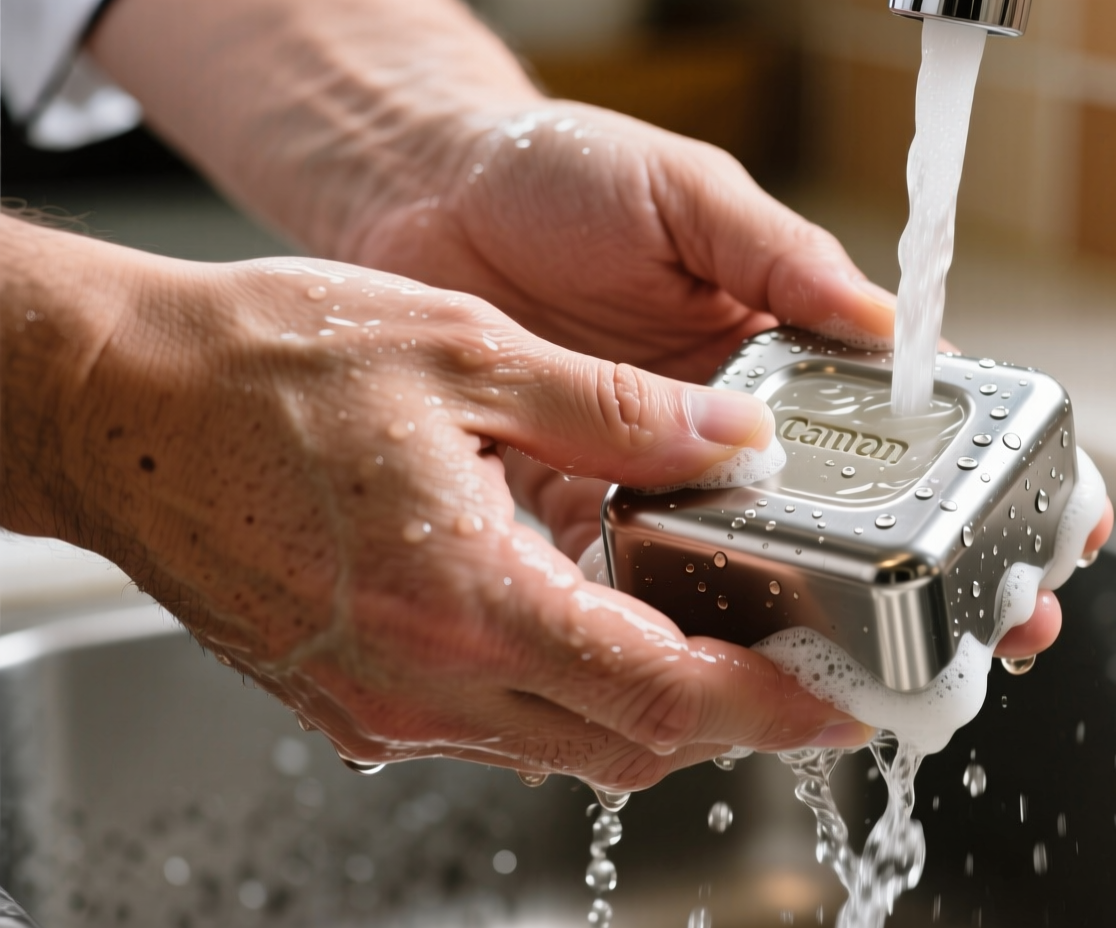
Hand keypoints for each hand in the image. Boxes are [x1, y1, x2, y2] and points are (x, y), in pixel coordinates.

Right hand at [33, 236, 873, 789]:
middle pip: (625, 745)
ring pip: (561, 749)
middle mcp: (425, 682)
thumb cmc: (262, 366)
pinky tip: (589, 628)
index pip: (662, 696)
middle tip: (794, 671)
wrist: (114, 405)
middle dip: (728, 720)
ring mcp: (381, 708)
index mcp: (467, 599)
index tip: (835, 704)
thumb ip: (620, 411)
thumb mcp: (466, 355)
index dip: (768, 708)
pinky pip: (490, 730)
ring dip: (649, 710)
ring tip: (709, 644)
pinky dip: (563, 698)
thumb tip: (731, 444)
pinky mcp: (350, 704)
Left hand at [344, 102, 1113, 652]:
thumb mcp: (688, 195)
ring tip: (901, 673)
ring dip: (835, 628)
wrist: (420, 197)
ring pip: (771, 572)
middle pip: (862, 517)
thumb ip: (780, 258)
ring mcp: (670, 482)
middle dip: (946, 579)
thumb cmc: (561, 177)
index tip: (1060, 517)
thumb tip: (884, 326)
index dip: (991, 471)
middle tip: (1011, 625)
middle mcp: (741, 428)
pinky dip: (693, 633)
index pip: (912, 417)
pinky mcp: (588, 520)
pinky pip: (650, 587)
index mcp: (785, 348)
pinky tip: (742, 673)